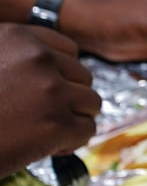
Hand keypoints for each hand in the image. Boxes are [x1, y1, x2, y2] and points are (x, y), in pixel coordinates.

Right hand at [0, 24, 101, 177]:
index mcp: (17, 37)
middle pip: (83, 76)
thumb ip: (15, 57)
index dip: (62, 74)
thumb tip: (49, 68)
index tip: (44, 91)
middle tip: (43, 116)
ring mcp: (51, 91)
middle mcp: (38, 58)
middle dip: (69, 97)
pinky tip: (44, 147)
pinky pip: (86, 130)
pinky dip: (71, 142)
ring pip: (91, 102)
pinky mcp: (57, 124)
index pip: (68, 50)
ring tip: (44, 131)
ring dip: (73, 119)